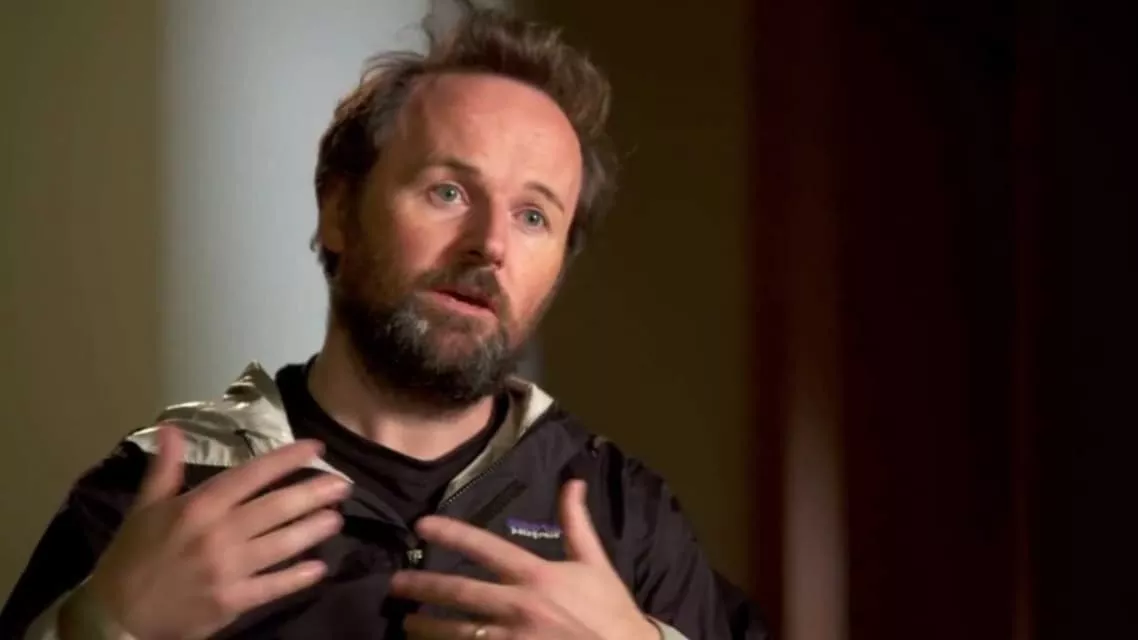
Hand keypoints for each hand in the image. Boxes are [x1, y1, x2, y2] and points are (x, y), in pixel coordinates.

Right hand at [67, 426, 349, 639]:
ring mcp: (229, 569)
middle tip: (344, 485)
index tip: (316, 448)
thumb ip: (165, 468)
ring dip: (314, 530)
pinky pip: (275, 585)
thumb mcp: (144, 507)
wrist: (117, 616)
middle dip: (315, 493)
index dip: (287, 459)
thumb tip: (173, 427)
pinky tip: (319, 568)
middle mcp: (220, 533)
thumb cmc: (132, 557)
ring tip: (337, 518)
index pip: (253, 474)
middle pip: (278, 507)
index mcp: (200, 506)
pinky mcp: (233, 601)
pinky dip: (299, 576)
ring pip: (283, 544)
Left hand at [390, 480, 658, 639]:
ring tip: (406, 623)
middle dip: (422, 586)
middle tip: (394, 584)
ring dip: (427, 626)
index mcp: (537, 575)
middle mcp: (520, 605)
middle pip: (459, 592)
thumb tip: (572, 482)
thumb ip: (576, 523)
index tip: (422, 525)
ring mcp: (513, 639)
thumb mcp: (595, 563)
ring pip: (458, 631)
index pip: (486, 548)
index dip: (451, 533)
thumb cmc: (610, 610)